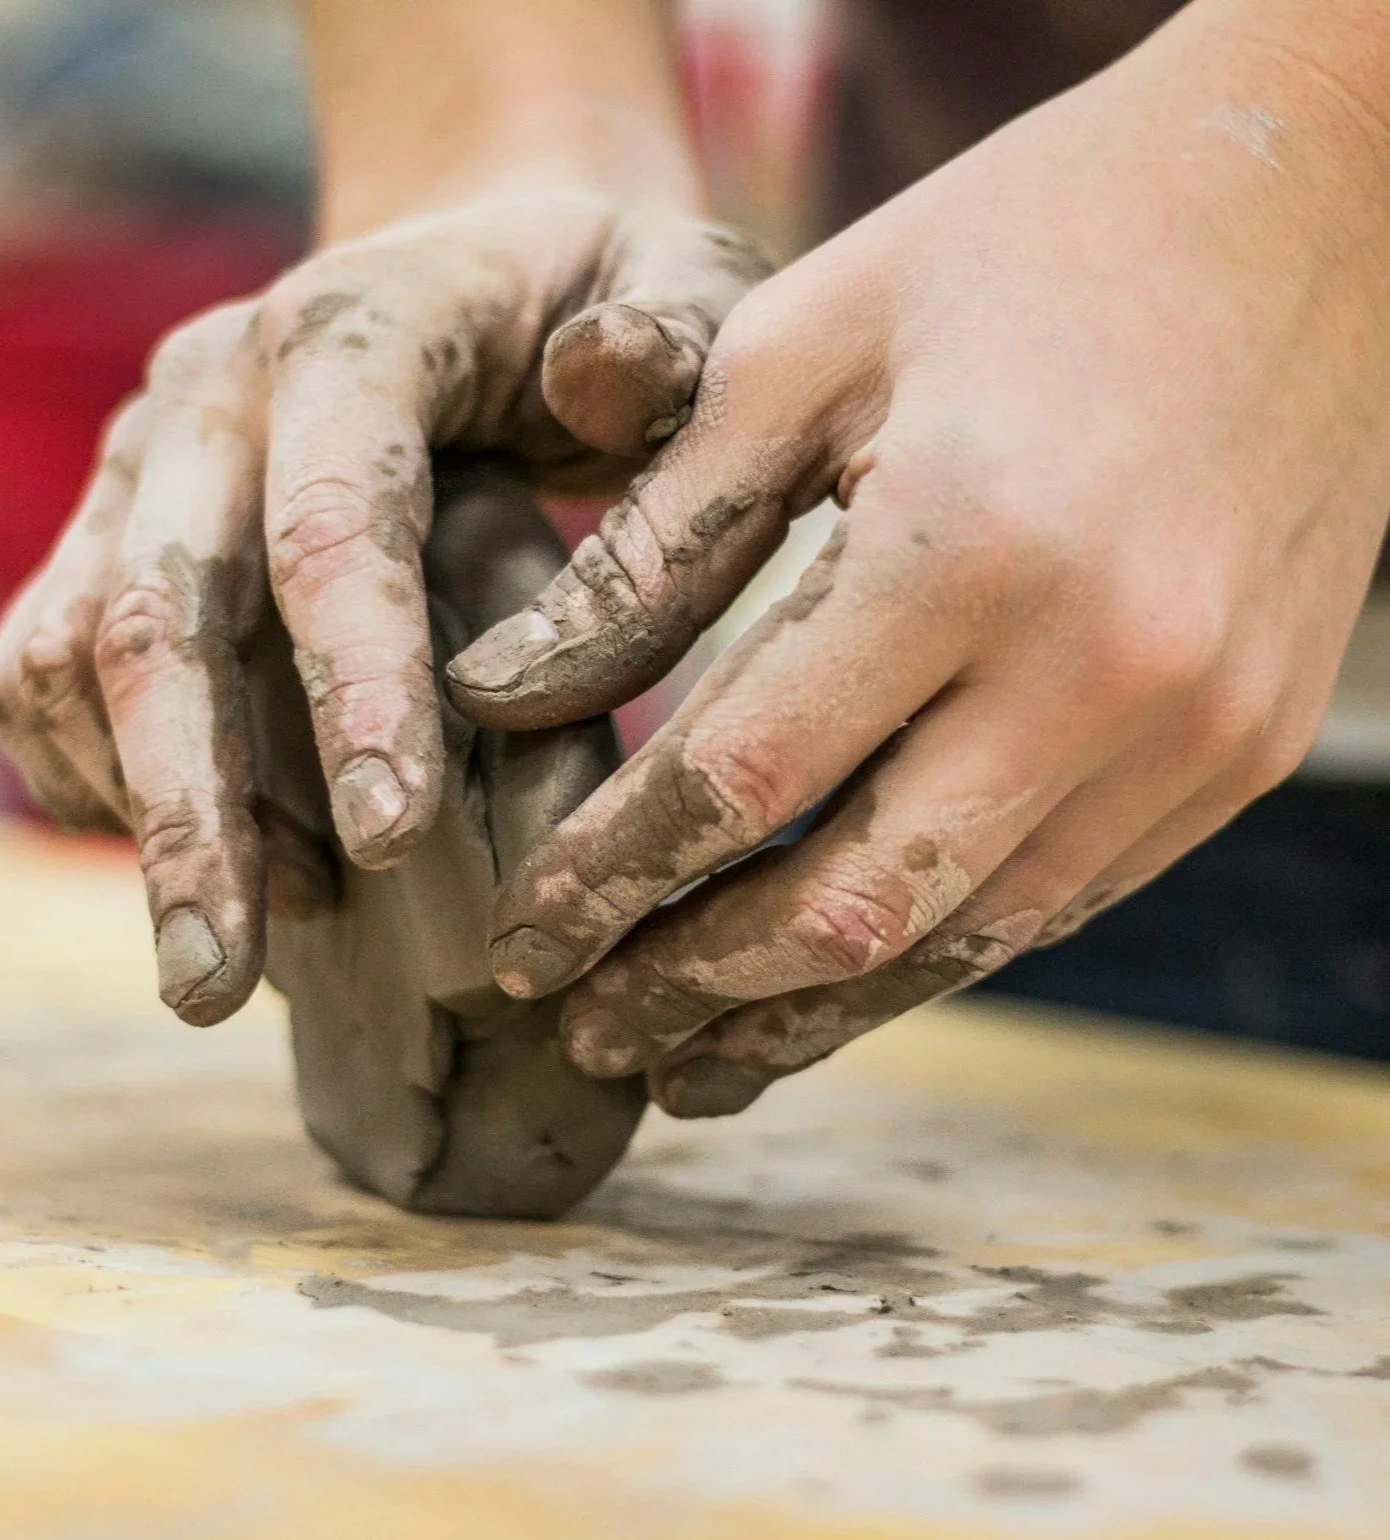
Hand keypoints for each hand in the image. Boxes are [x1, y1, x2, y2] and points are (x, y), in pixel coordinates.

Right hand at [0, 192, 766, 1024]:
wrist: (468, 259)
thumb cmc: (593, 299)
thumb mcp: (678, 282)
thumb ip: (671, 336)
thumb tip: (602, 384)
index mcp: (353, 335)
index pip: (333, 522)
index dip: (355, 685)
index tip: (393, 846)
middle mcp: (209, 398)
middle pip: (156, 615)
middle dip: (189, 813)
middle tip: (213, 989)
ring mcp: (136, 468)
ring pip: (69, 659)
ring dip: (142, 817)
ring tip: (237, 952)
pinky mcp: (101, 533)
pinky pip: (39, 674)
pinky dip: (97, 785)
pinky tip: (208, 861)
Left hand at [449, 7, 1389, 1115]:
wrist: (1317, 203)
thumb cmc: (1026, 249)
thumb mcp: (804, 346)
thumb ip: (653, 539)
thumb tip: (503, 690)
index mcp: (968, 544)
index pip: (740, 777)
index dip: (609, 880)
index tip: (521, 941)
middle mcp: (1103, 668)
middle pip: (849, 904)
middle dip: (693, 988)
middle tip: (585, 1032)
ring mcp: (1197, 728)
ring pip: (963, 940)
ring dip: (810, 1016)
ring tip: (690, 1063)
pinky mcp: (1245, 749)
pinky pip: (1060, 899)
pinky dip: (931, 954)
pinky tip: (837, 979)